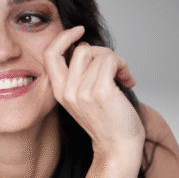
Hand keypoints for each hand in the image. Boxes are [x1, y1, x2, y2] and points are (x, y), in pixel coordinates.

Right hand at [43, 26, 144, 157]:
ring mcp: (82, 92)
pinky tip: (127, 81)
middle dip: (103, 53)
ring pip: (100, 54)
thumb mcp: (83, 98)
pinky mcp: (100, 92)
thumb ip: (79, 75)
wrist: (118, 147)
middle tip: (114, 68)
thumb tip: (86, 46)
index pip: (50, 54)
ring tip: (122, 78)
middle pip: (82, 49)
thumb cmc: (107, 122)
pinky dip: (123, 66)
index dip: (63, 38)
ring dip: (117, 62)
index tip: (79, 31)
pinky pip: (111, 60)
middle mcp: (67, 91)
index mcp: (60, 91)